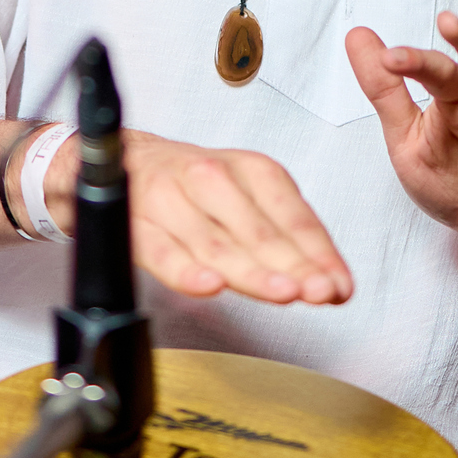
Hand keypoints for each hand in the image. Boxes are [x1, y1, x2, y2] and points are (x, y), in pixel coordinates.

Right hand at [21, 129, 353, 306]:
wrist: (118, 164)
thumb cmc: (193, 190)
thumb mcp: (248, 202)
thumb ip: (289, 244)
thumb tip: (334, 285)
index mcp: (251, 170)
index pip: (294, 216)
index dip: (319, 253)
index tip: (339, 286)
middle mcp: (212, 178)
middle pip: (259, 230)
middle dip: (293, 265)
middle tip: (320, 291)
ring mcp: (171, 199)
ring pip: (216, 242)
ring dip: (252, 270)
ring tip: (283, 293)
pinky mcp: (135, 222)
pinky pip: (161, 250)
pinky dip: (185, 269)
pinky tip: (209, 286)